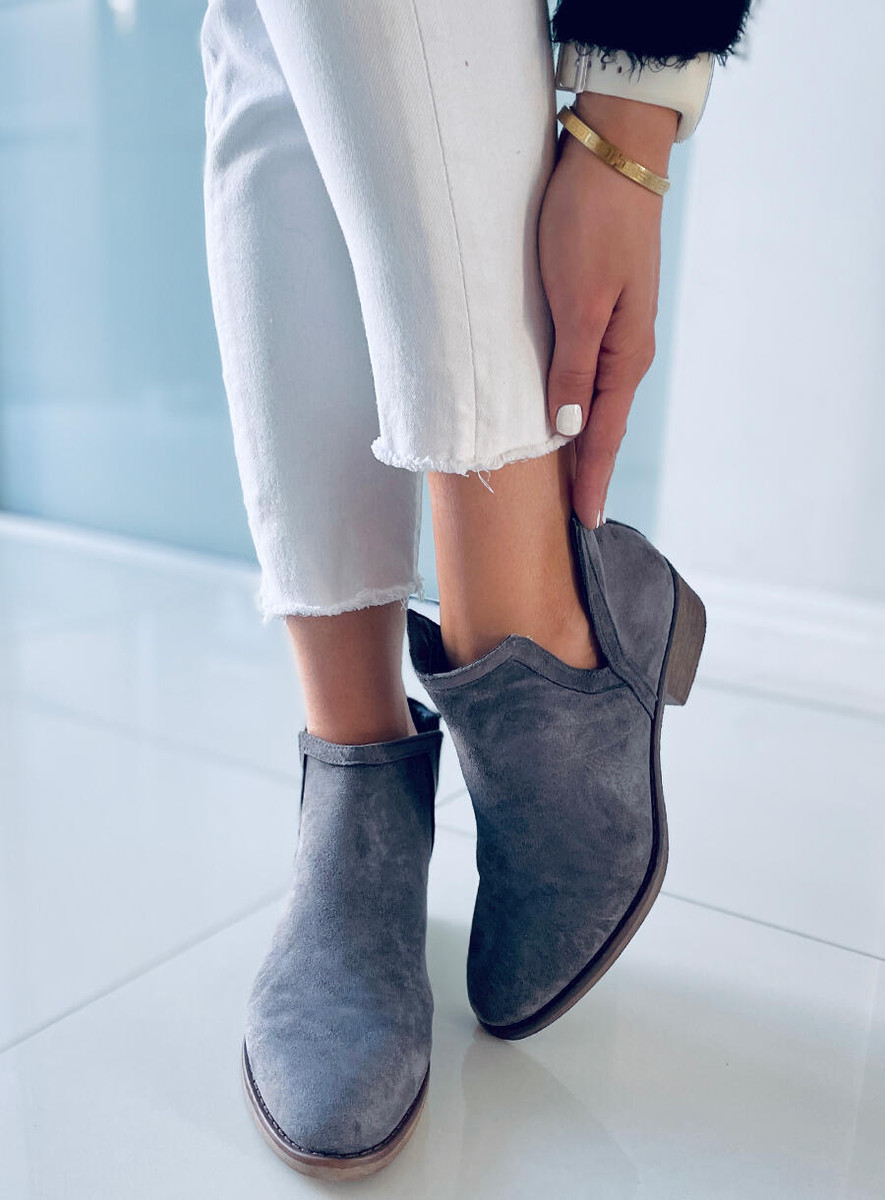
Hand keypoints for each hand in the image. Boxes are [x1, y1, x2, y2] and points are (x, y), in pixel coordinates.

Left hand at [539, 92, 677, 527]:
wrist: (611, 155)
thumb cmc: (590, 223)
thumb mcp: (576, 300)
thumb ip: (571, 368)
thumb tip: (569, 430)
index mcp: (623, 355)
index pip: (603, 435)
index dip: (591, 480)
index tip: (584, 524)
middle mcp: (624, 349)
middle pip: (602, 424)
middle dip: (589, 470)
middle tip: (576, 515)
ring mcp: (615, 328)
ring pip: (594, 400)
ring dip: (581, 440)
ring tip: (567, 478)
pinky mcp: (600, 307)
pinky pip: (586, 372)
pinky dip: (575, 402)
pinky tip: (563, 413)